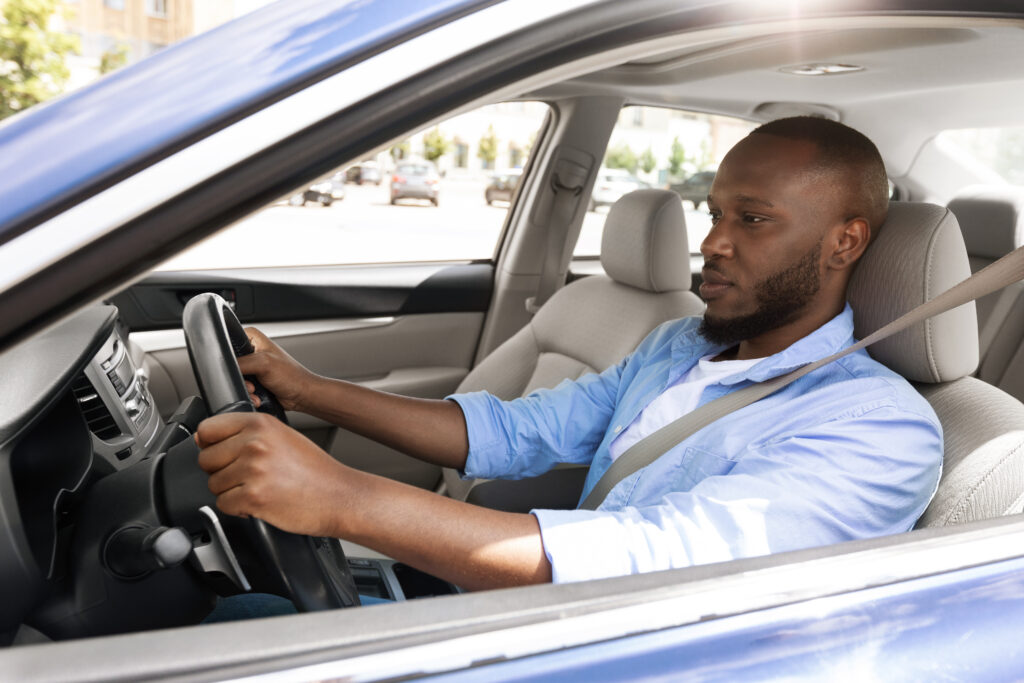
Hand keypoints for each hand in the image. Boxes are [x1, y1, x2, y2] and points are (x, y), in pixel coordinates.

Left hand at [195, 412, 347, 536]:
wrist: (339, 496)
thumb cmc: (315, 470)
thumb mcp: (283, 436)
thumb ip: (247, 434)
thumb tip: (204, 438)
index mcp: (260, 424)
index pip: (208, 429)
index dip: (211, 445)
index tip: (223, 453)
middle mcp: (255, 443)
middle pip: (206, 459)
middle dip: (222, 471)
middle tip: (248, 476)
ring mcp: (253, 470)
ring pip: (213, 484)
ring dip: (231, 491)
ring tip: (259, 488)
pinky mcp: (253, 497)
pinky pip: (223, 504)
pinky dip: (238, 509)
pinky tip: (260, 502)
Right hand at [237, 327, 318, 412]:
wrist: (301, 395)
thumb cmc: (292, 376)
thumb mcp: (263, 364)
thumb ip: (241, 363)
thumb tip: (226, 367)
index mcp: (252, 338)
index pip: (229, 342)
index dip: (229, 357)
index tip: (240, 369)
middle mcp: (251, 350)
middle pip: (230, 363)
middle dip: (239, 378)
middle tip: (251, 383)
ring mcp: (251, 366)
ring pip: (234, 378)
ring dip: (244, 388)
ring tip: (256, 391)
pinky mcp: (253, 380)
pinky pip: (240, 387)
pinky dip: (247, 394)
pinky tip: (257, 396)